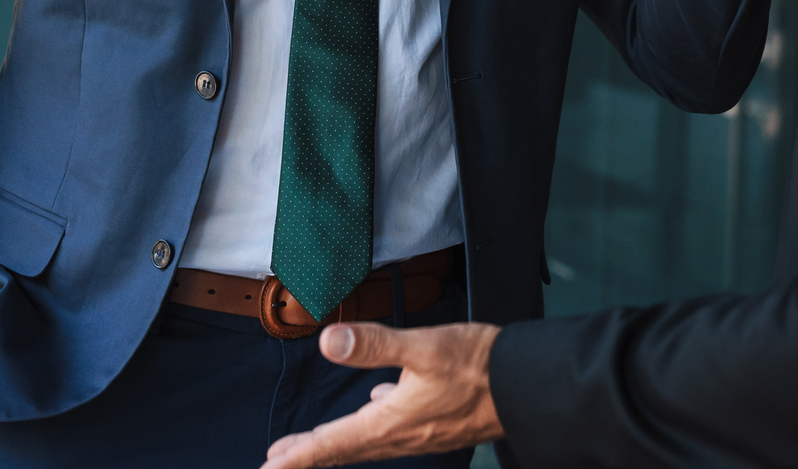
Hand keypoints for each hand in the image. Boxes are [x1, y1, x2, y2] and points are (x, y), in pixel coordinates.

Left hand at [259, 322, 502, 467]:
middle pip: (344, 450)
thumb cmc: (479, 365)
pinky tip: (375, 409)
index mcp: (390, 422)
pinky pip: (392, 435)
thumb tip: (327, 341)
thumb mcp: (424, 347)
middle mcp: (402, 436)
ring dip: (336, 444)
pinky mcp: (437, 427)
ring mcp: (421, 434)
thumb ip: (375, 344)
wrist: (528, 388)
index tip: (268, 468)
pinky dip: (370, 429)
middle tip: (276, 462)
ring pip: (367, 443)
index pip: (331, 444)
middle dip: (308, 455)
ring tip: (313, 443)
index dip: (296, 457)